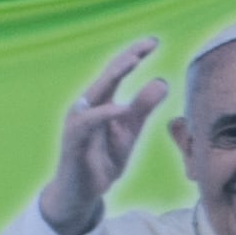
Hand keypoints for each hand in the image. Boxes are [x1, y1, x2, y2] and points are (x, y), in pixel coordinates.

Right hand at [41, 34, 166, 234]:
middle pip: (106, 76)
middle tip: (148, 44)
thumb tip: (162, 81)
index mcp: (100, 103)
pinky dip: (104, 114)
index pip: (117, 73)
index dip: (133, 56)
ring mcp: (78, 122)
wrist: (81, 192)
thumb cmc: (102, 159)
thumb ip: (143, 108)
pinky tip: (121, 108)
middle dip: (126, 58)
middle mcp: (86, 107)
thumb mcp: (130, 131)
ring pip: (95, 93)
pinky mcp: (73, 140)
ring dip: (113, 76)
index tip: (154, 42)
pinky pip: (87, 123)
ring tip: (133, 62)